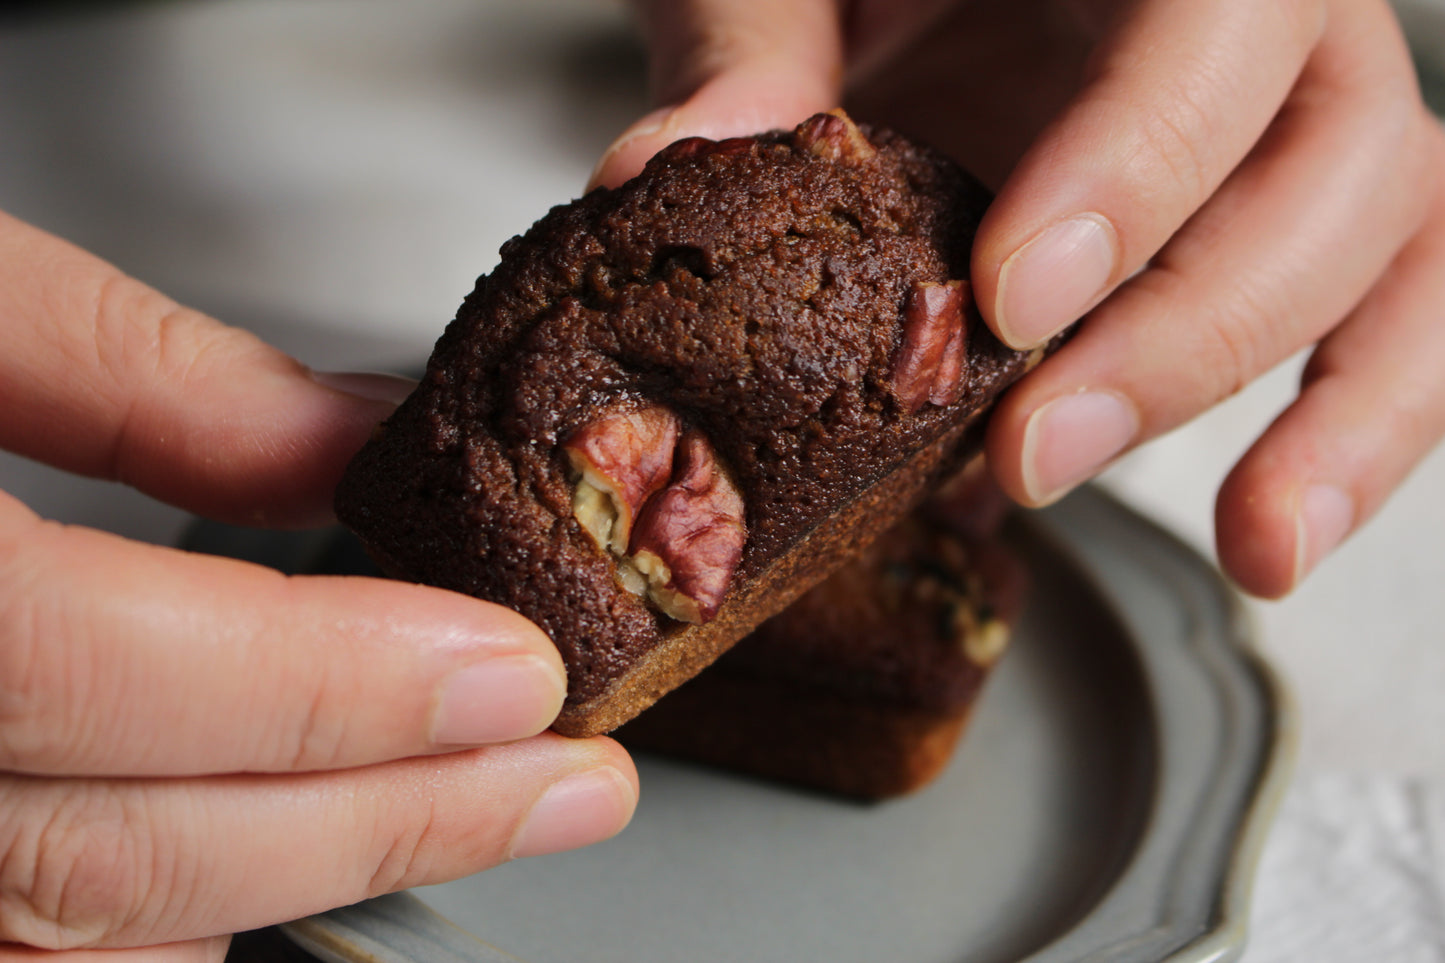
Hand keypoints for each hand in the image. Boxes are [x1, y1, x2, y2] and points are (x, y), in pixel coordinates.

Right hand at [0, 211, 637, 959]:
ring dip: (293, 881)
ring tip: (468, 812)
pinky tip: (265, 861)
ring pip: (68, 937)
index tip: (520, 672)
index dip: (342, 684)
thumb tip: (345, 450)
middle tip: (562, 783)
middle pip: (119, 846)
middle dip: (388, 818)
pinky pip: (11, 946)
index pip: (112, 669)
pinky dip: (147, 924)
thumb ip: (142, 383)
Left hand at [598, 0, 1444, 597]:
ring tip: (1239, 547)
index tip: (1012, 301)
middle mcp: (1264, 17)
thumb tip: (665, 169)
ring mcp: (1300, 112)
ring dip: (1309, 407)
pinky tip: (1275, 540)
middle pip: (1329, 152)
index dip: (1140, 160)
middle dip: (1187, 330)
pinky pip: (1397, 309)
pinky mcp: (1295, 215)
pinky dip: (1359, 430)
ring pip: (1386, 241)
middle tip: (1034, 449)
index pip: (1210, 15)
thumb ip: (748, 43)